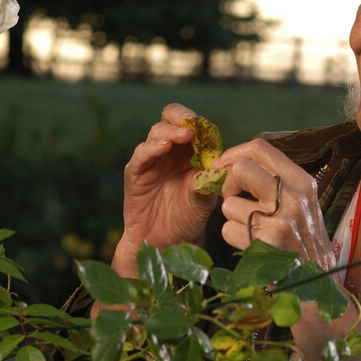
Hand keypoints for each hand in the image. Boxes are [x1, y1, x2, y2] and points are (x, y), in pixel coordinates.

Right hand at [113, 103, 216, 274]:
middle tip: (192, 125)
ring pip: (156, 133)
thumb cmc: (188, 217)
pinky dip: (151, 148)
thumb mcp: (205, 197)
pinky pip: (141, 156)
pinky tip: (163, 148)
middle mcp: (169, 152)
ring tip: (183, 136)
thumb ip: (210, 178)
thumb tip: (224, 161)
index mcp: (189, 152)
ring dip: (170, 132)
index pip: (191, 125)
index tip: (207, 127)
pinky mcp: (136, 174)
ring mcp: (152, 161)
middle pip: (170, 120)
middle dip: (181, 118)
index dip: (198, 122)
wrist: (167, 242)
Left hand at [216, 138, 334, 269]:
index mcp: (302, 182)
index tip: (222, 168)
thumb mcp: (302, 205)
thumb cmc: (304, 243)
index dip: (233, 154)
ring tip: (252, 231)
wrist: (317, 285)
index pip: (260, 148)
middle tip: (233, 199)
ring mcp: (281, 220)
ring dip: (232, 219)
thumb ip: (276, 183)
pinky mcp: (267, 243)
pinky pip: (228, 230)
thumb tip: (235, 164)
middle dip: (228, 184)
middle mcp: (294, 197)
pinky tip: (252, 246)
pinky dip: (233, 239)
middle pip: (240, 168)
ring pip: (229, 204)